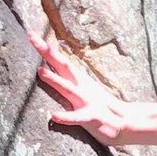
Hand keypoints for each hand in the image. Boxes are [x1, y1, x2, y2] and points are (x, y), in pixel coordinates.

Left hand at [34, 42, 156, 148]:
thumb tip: (50, 71)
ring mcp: (87, 101)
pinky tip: (53, 115)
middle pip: (62, 65)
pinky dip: (65, 116)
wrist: (127, 121)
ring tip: (40, 71)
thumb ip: (69, 81)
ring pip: (68, 88)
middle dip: (46, 51)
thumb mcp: (83, 90)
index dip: (45, 48)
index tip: (30, 34)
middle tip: (31, 36)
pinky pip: (77, 117)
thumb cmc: (101, 108)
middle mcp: (81, 86)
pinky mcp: (91, 118)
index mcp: (79, 80)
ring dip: (54, 79)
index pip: (59, 60)